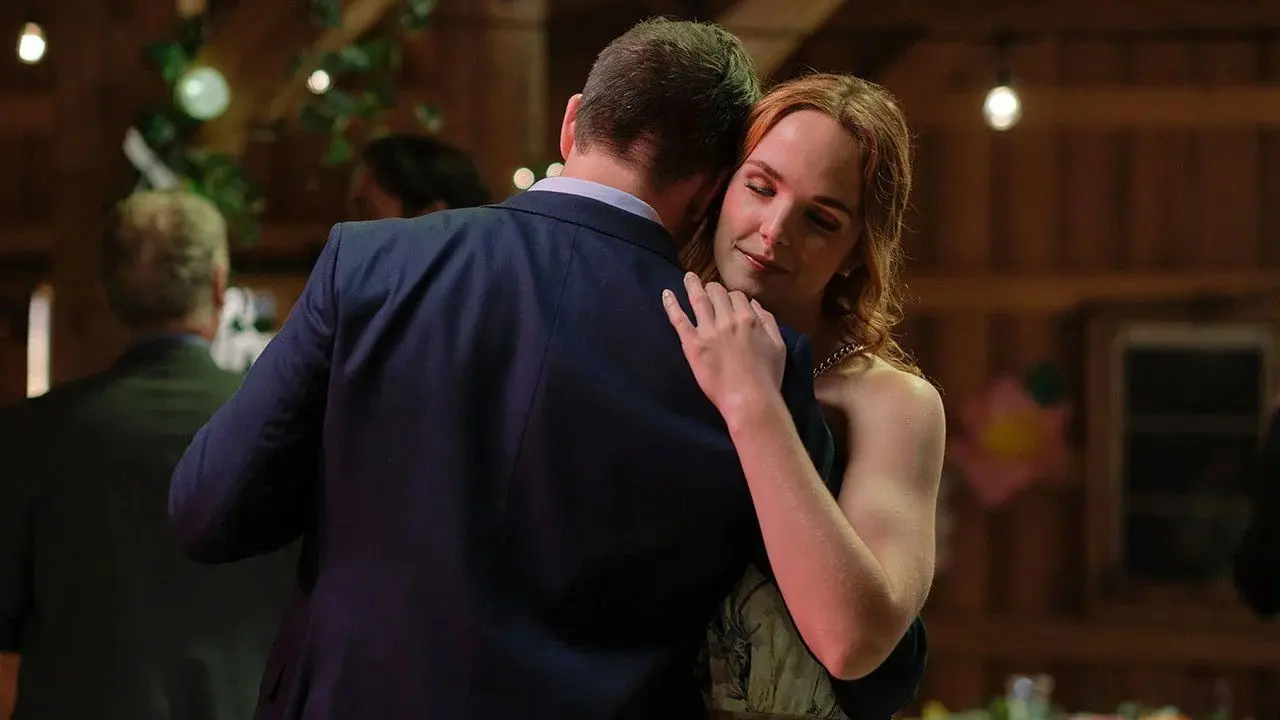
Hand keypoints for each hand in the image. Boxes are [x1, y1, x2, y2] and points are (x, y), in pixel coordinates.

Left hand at [662, 272, 786, 414]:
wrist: (750, 399)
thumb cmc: (768, 377)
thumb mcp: (778, 345)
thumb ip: (769, 321)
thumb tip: (755, 305)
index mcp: (749, 318)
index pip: (737, 296)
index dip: (732, 297)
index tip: (729, 300)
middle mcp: (727, 319)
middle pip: (717, 293)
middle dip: (713, 288)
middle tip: (708, 288)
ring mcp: (708, 331)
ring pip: (698, 300)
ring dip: (692, 285)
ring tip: (688, 277)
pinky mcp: (692, 345)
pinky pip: (679, 320)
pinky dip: (672, 305)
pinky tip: (667, 294)